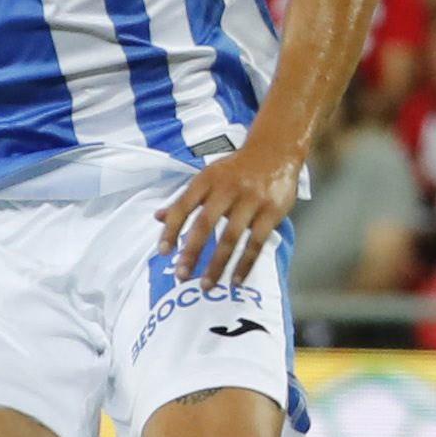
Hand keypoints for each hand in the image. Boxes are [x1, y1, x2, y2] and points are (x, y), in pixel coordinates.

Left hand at [156, 140, 303, 287]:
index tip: (163, 252)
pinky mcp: (271, 212)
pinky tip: (235, 280)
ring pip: (230, 237)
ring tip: (206, 285)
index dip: (171, 229)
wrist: (276, 151)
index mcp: (208, 179)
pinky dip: (245, 264)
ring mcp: (251, 200)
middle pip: (205, 224)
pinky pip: (256, 243)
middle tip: (181, 275)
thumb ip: (185, 198)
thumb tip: (158, 218)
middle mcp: (228, 189)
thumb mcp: (208, 176)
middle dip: (192, 252)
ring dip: (217, 264)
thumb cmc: (237, 168)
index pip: (183, 206)